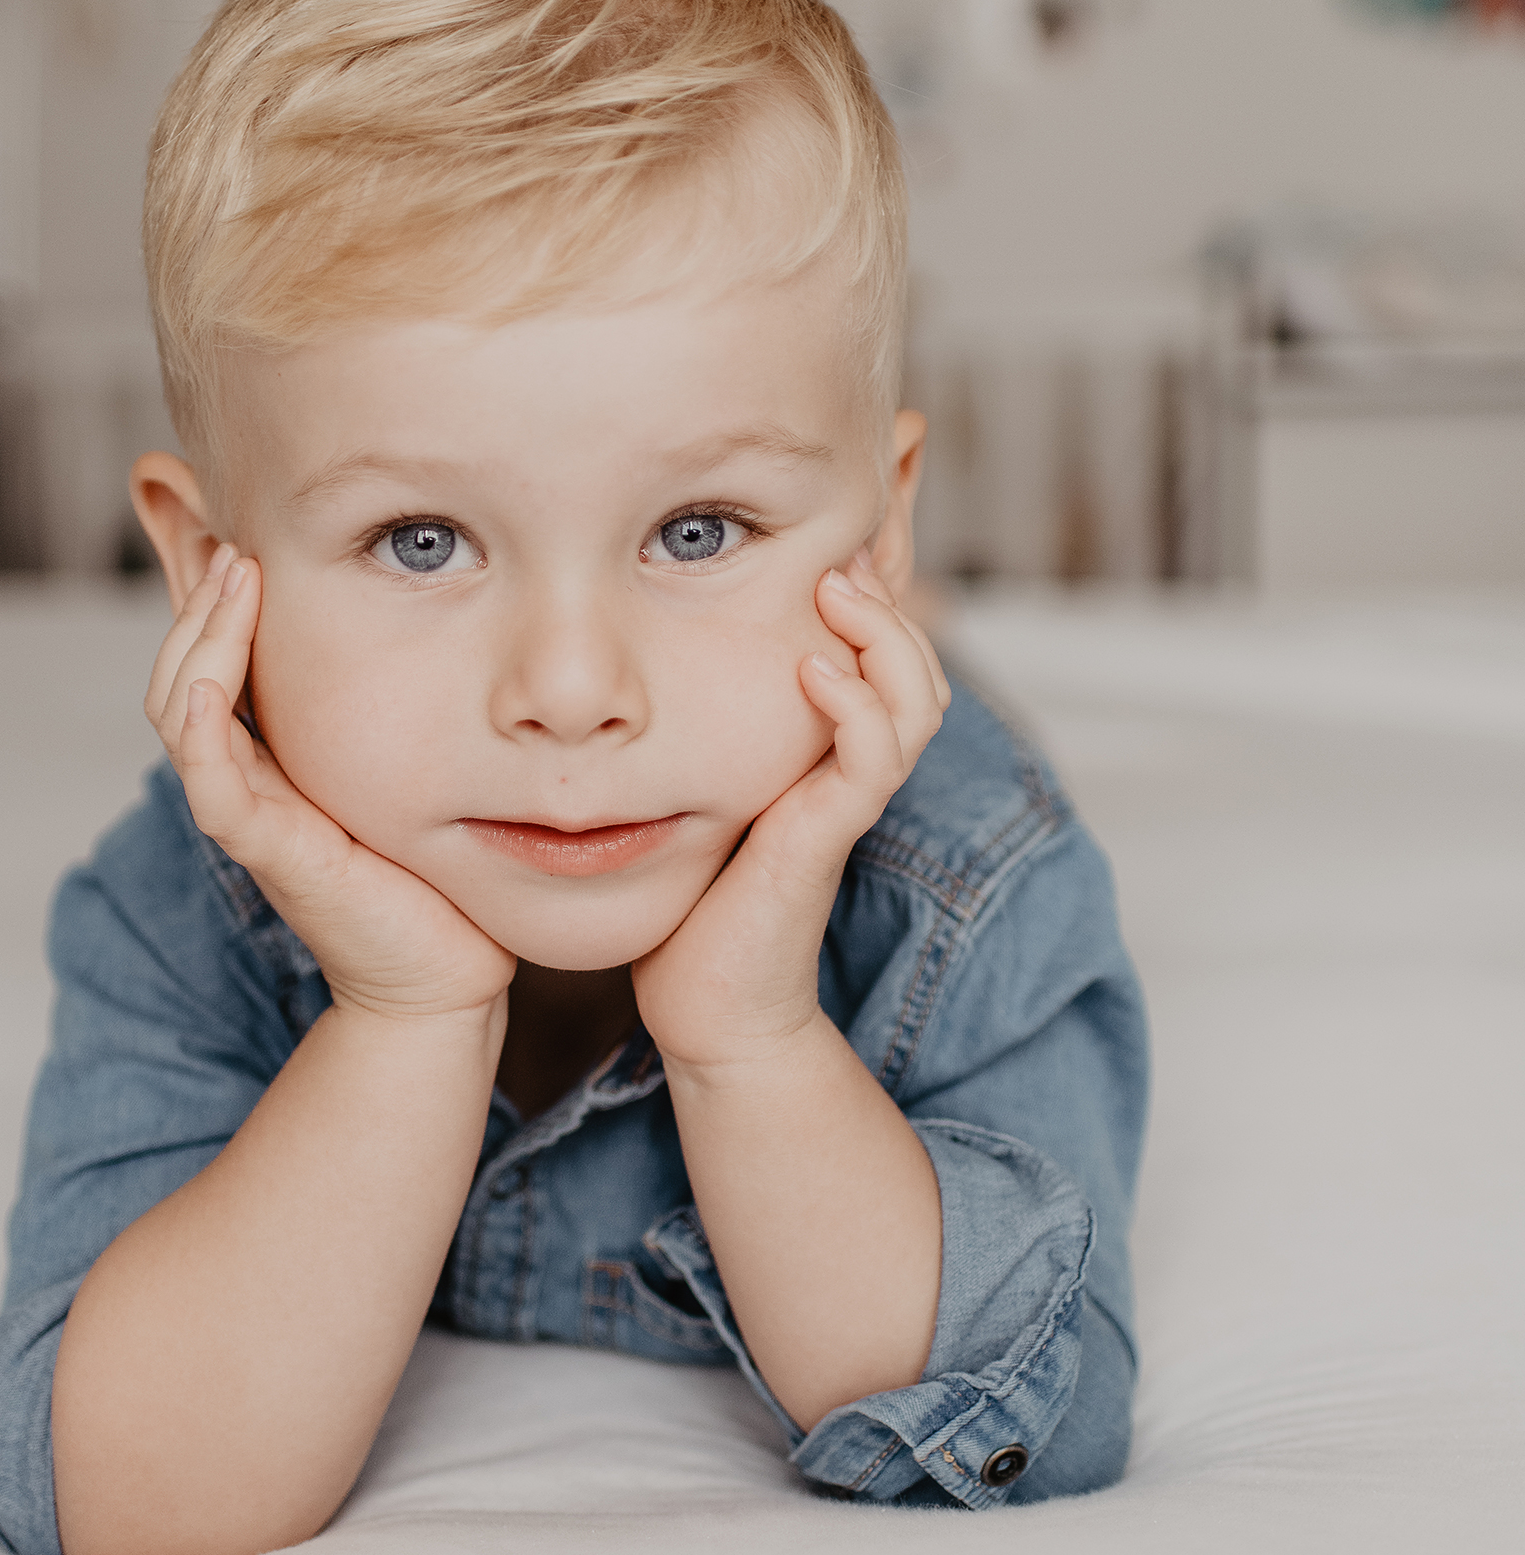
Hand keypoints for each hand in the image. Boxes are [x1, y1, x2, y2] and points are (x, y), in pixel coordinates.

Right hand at [145, 547, 514, 1021]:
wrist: (447, 974)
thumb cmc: (435, 869)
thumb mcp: (409, 760)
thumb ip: (397, 700)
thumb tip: (422, 620)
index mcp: (270, 756)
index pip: (210, 659)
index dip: (205, 594)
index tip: (221, 525)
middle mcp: (248, 780)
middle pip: (179, 674)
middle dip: (195, 601)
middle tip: (228, 539)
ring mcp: (252, 817)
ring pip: (182, 714)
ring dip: (199, 640)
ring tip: (233, 577)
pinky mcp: (274, 855)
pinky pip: (214, 786)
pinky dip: (202, 730)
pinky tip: (212, 682)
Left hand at [632, 553, 948, 1072]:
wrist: (706, 1007)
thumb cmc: (690, 906)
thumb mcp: (692, 794)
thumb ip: (693, 734)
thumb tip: (636, 658)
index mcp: (826, 758)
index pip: (881, 661)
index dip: (872, 602)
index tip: (826, 547)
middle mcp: (849, 775)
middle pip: (918, 670)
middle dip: (888, 603)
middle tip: (840, 560)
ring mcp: (846, 806)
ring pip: (916, 704)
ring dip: (884, 639)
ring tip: (837, 593)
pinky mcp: (828, 838)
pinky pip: (872, 761)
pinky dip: (856, 708)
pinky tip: (814, 673)